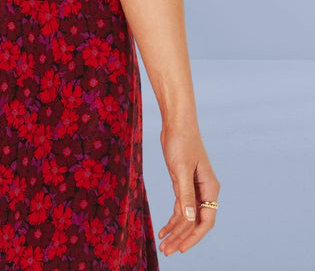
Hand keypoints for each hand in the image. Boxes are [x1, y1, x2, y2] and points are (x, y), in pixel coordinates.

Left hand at [158, 123, 219, 255]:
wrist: (176, 122)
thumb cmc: (181, 141)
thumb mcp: (181, 168)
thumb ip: (185, 194)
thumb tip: (189, 219)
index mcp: (210, 188)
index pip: (206, 221)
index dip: (194, 237)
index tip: (181, 249)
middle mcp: (205, 191)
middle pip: (195, 222)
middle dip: (182, 238)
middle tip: (167, 251)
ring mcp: (195, 188)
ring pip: (187, 216)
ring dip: (176, 231)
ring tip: (163, 246)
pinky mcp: (184, 183)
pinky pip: (180, 207)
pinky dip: (172, 219)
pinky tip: (164, 230)